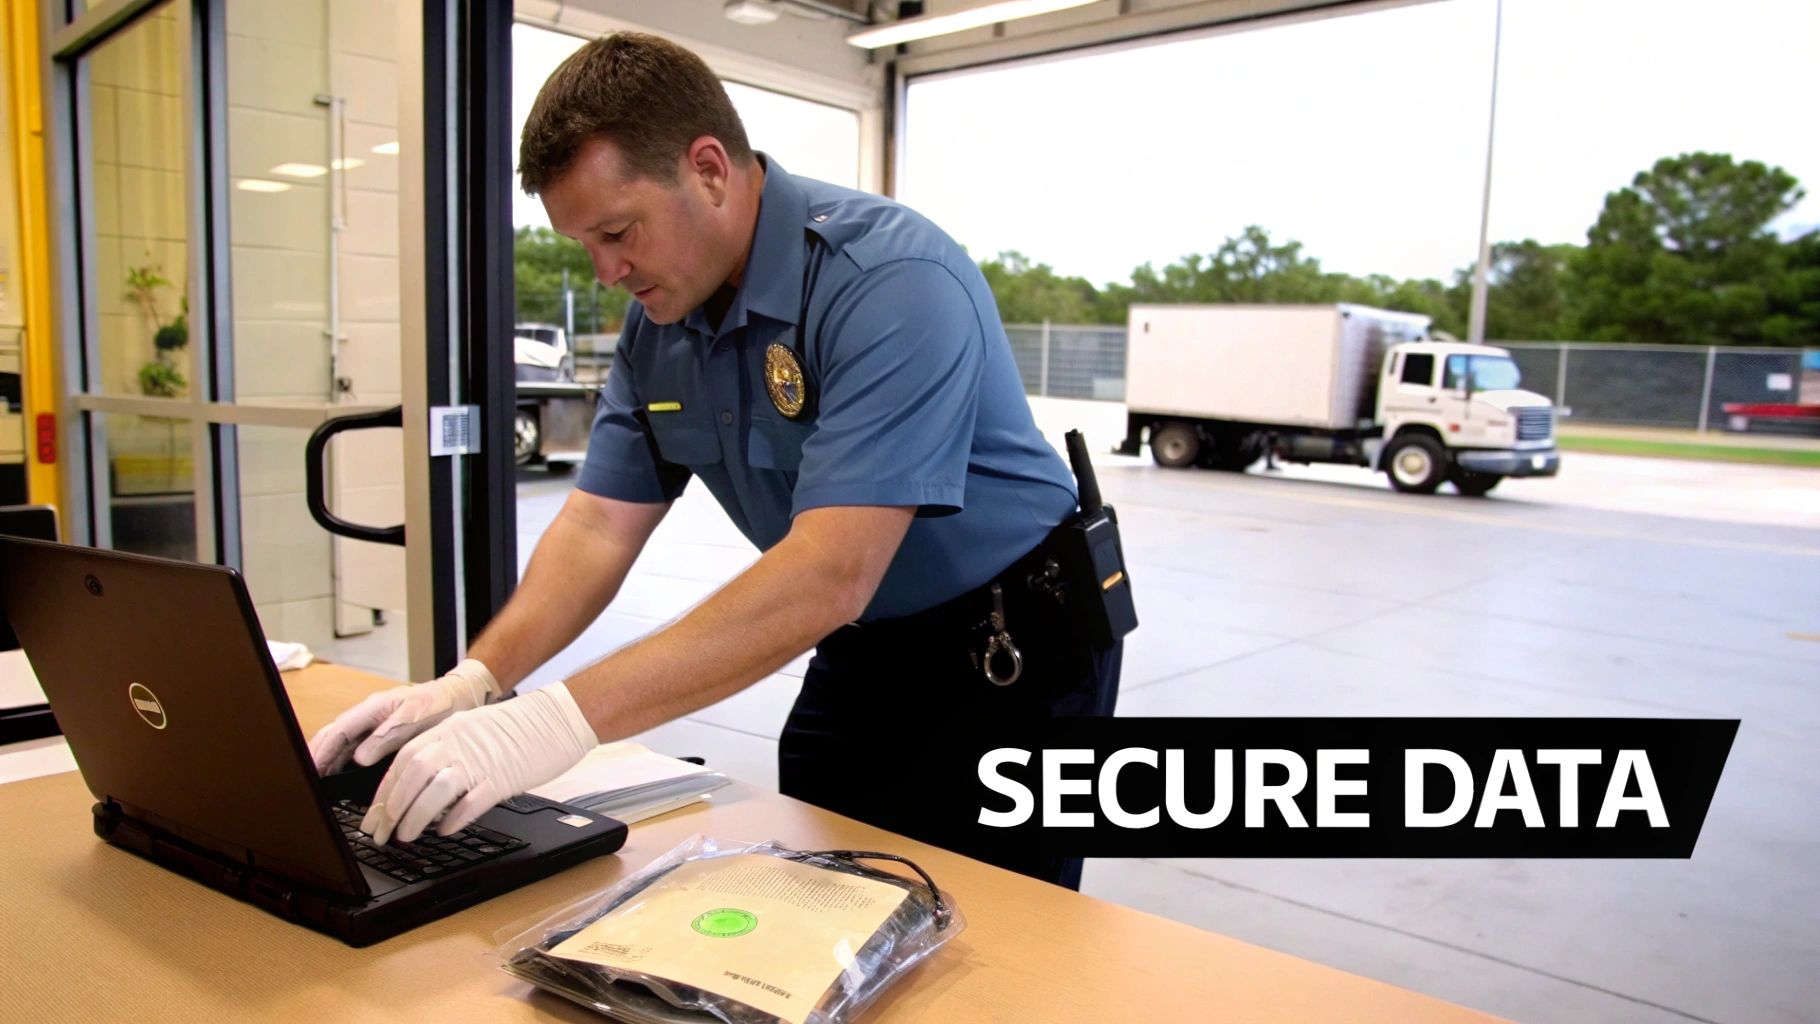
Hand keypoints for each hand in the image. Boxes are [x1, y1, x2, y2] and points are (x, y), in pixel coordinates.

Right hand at [307, 659, 500, 774]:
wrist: (460, 697)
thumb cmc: (439, 703)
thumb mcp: (417, 716)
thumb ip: (388, 735)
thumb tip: (358, 757)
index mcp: (373, 708)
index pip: (337, 731)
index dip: (321, 752)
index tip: (308, 770)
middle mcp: (367, 716)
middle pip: (332, 737)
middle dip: (315, 757)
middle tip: (302, 782)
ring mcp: (372, 725)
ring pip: (340, 744)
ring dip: (325, 761)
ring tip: (314, 783)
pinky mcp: (380, 735)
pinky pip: (353, 749)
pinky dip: (340, 762)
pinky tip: (336, 777)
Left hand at [360, 682, 598, 843]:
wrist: (558, 717)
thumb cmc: (519, 727)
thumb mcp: (473, 729)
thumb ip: (446, 751)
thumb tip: (421, 786)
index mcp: (448, 730)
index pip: (404, 762)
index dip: (385, 792)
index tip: (374, 816)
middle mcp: (458, 742)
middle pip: (412, 777)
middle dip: (391, 809)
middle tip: (380, 834)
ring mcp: (480, 760)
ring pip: (435, 791)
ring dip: (415, 817)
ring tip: (406, 836)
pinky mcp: (503, 777)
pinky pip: (471, 802)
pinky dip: (454, 819)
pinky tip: (445, 830)